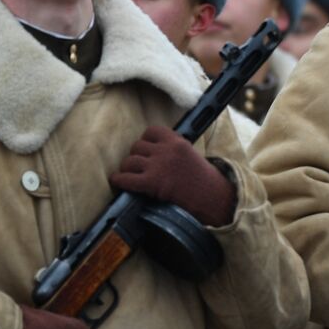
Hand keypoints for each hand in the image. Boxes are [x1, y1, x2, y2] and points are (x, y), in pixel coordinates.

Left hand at [109, 126, 236, 225]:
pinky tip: (118, 181)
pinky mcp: (151, 182)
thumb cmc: (202, 179)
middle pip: (137, 146)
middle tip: (139, 165)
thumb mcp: (190, 154)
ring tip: (129, 174)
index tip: (146, 147)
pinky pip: (127, 178)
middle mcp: (166, 150)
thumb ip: (173, 148)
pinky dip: (119, 180)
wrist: (210, 197)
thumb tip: (153, 149)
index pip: (152, 131)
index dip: (146, 140)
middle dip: (136, 156)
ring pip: (129, 161)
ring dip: (127, 168)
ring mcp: (158, 166)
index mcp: (177, 141)